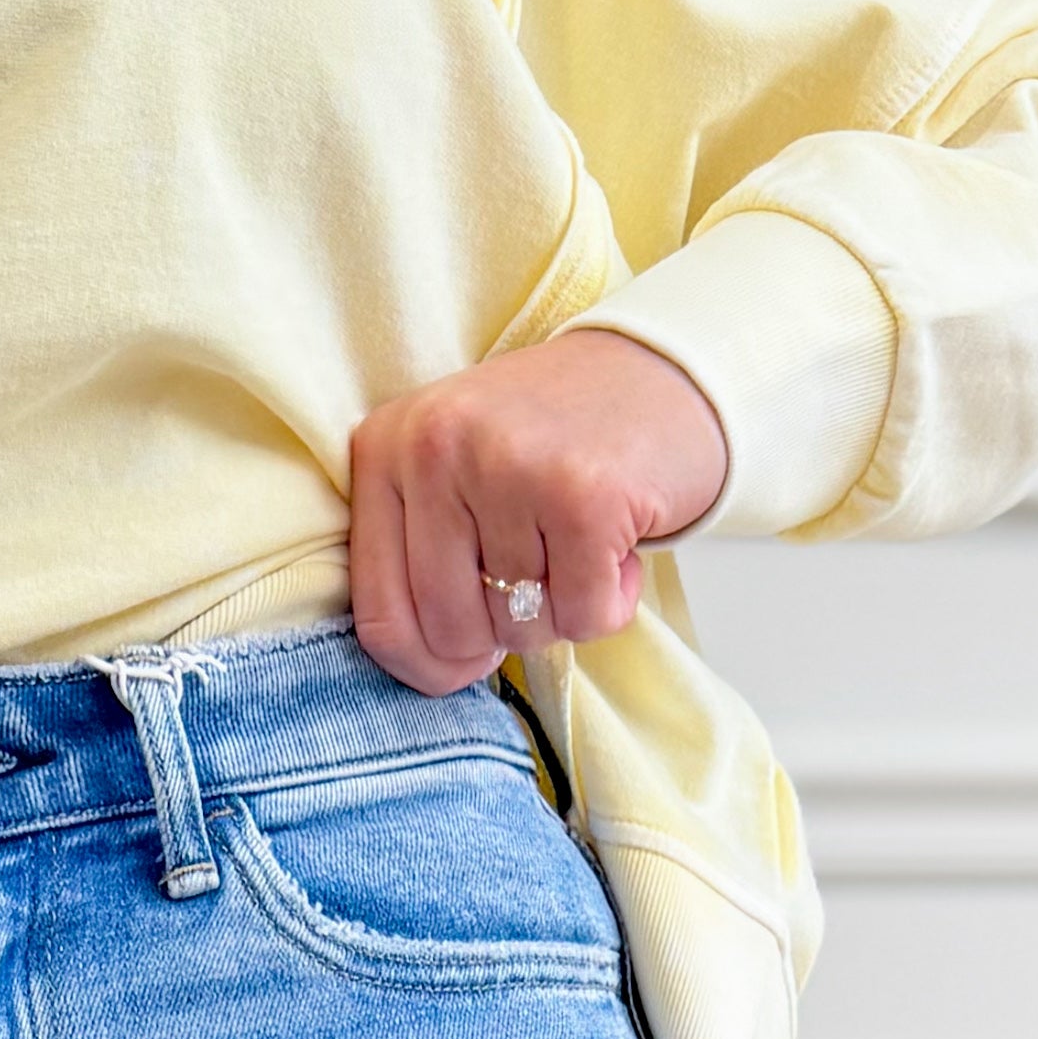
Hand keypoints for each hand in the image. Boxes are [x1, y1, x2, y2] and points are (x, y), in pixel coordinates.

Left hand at [346, 327, 729, 694]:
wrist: (659, 367)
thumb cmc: (549, 440)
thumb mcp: (453, 476)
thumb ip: (419, 561)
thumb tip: (439, 672)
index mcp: (384, 448)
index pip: (378, 618)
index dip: (429, 663)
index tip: (471, 650)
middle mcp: (435, 447)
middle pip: (449, 630)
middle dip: (504, 631)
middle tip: (539, 573)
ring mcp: (507, 466)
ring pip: (519, 627)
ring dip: (562, 610)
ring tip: (578, 543)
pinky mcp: (582, 493)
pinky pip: (584, 616)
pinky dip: (611, 602)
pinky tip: (615, 546)